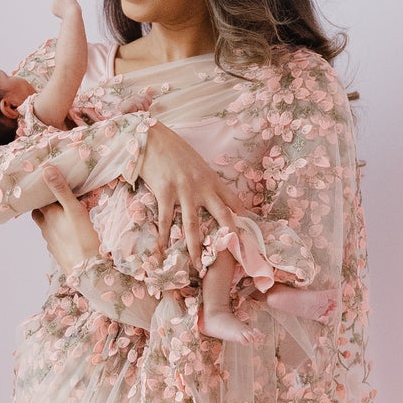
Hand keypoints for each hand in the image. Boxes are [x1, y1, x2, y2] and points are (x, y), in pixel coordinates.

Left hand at [29, 164, 100, 271]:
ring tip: (62, 215)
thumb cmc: (83, 238)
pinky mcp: (58, 254)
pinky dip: (58, 234)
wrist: (88, 271)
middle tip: (51, 198)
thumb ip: (61, 189)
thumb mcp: (74, 209)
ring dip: (51, 221)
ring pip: (46, 228)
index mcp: (49, 216)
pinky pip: (54, 240)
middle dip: (43, 206)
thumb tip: (46, 169)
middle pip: (38, 214)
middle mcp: (46, 229)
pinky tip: (69, 234)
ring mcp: (51, 243)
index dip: (41, 192)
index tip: (44, 184)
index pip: (38, 200)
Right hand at [51, 0, 79, 21]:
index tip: (74, 7)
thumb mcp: (69, 17)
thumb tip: (60, 24)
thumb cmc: (73, 18)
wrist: (73, 16)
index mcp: (55, 9)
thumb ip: (65, 18)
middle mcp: (55, 3)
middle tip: (75, 1)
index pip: (63, 2)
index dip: (70, 2)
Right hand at [140, 121, 238, 257]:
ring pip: (193, 225)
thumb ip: (204, 181)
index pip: (233, 201)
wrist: (152, 137)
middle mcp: (202, 187)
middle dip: (228, 237)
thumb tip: (210, 196)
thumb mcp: (197, 163)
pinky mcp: (165, 192)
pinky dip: (163, 237)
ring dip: (194, 247)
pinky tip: (162, 251)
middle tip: (233, 257)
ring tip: (196, 265)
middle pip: (221, 216)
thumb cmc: (173, 149)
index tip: (249, 233)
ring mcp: (184, 190)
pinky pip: (165, 219)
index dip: (242, 218)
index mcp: (212, 179)